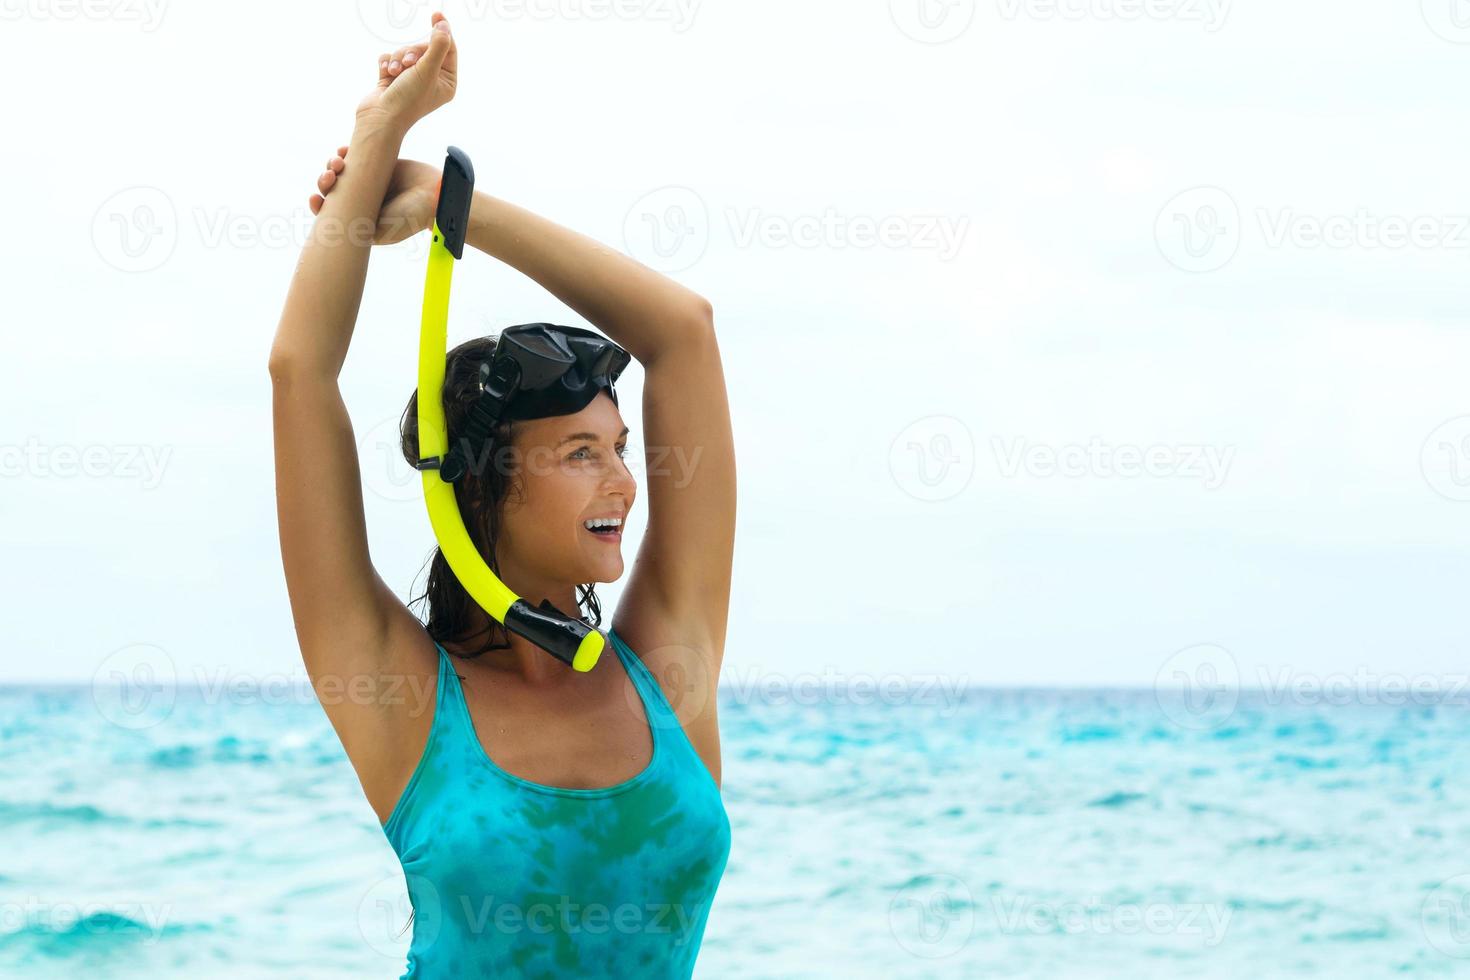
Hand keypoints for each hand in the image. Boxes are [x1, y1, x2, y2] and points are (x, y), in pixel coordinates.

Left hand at [310, 147, 440, 245]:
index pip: (332, 212)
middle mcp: (362, 200)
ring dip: (332, 165)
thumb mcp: (381, 231)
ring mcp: (369, 182)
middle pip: (333, 190)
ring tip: (337, 161)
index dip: (318, 205)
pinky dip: (345, 152)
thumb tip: (328, 223)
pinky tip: (343, 151)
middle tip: (329, 177)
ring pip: (341, 172)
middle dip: (324, 182)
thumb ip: (358, 229)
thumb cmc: (411, 218)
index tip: (314, 199)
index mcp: (360, 219)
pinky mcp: (377, 164)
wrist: (435, 195)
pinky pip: (356, 155)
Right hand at [355, 12, 456, 131]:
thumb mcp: (427, 70)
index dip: (442, 32)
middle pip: (424, 47)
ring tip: (395, 73)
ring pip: (405, 51)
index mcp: (446, 82)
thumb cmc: (407, 99)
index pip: (448, 50)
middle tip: (409, 64)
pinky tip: (386, 75)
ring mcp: (410, 79)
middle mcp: (431, 80)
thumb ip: (437, 46)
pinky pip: (390, 57)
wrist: (379, 119)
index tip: (437, 15)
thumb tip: (444, 26)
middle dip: (413, 52)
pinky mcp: (393, 78)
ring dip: (398, 58)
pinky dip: (387, 63)